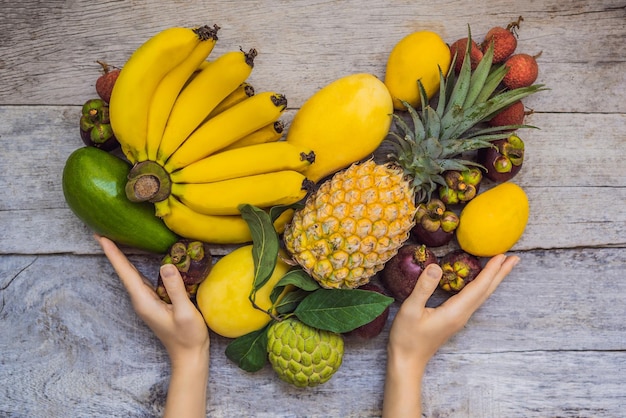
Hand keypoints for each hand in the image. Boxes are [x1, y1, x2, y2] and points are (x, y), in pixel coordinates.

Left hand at [95, 235, 208, 417]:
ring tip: (115, 241)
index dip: (114, 254)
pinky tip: (136, 260)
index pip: (125, 273)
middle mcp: (141, 300)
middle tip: (102, 232)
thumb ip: (176, 289)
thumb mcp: (185, 312)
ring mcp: (147, 302)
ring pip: (131, 276)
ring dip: (122, 258)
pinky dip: (134, 267)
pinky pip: (141, 280)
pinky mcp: (154, 302)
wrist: (189, 355)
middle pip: (124, 272)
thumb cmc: (188, 336)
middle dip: (114, 252)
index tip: (101, 237)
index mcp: (144, 301)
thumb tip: (166, 266)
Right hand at [382, 254, 519, 416]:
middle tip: (515, 258)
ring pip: (482, 295)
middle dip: (500, 274)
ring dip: (493, 279)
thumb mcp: (410, 310)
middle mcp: (462, 314)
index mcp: (455, 311)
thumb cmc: (407, 337)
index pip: (478, 287)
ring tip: (503, 266)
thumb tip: (436, 266)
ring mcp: (460, 318)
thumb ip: (423, 288)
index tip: (501, 256)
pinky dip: (482, 286)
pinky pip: (474, 298)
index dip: (490, 271)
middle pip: (486, 291)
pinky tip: (481, 281)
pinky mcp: (455, 318)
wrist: (407, 360)